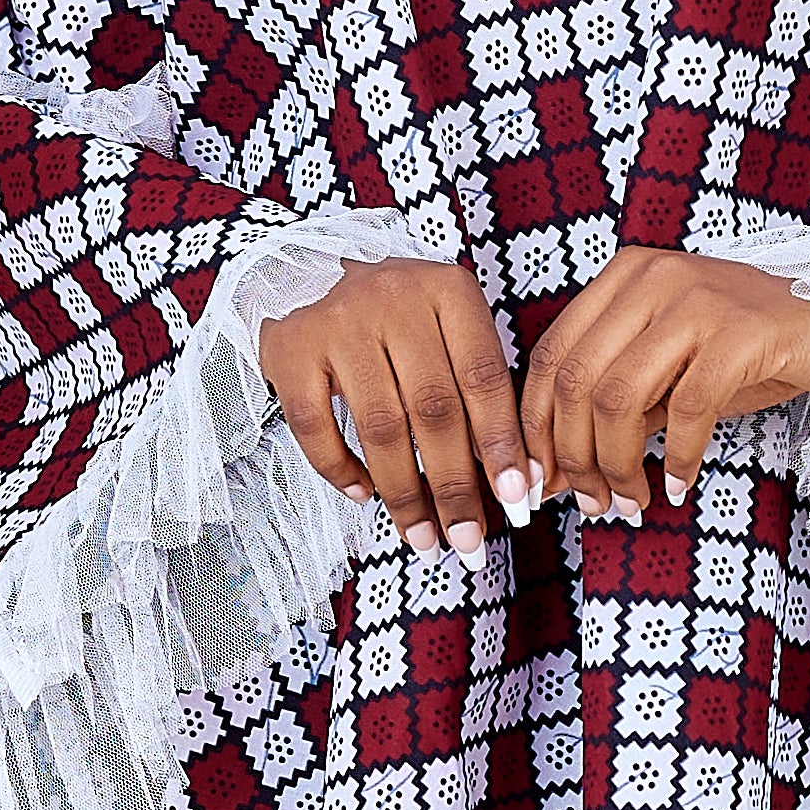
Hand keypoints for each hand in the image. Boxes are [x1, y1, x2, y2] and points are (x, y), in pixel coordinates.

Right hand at [259, 258, 527, 551]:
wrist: (307, 270)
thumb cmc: (397, 318)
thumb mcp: (448, 332)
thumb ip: (479, 395)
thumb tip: (518, 482)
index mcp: (448, 290)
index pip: (483, 378)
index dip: (502, 444)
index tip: (517, 498)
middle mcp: (394, 297)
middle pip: (434, 409)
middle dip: (455, 486)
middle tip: (468, 539)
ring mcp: (338, 321)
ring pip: (379, 426)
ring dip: (404, 493)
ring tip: (423, 536)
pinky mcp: (290, 347)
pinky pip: (316, 427)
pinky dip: (342, 470)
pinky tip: (365, 494)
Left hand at [519, 245, 809, 515]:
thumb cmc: (754, 350)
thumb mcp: (674, 372)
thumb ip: (621, 406)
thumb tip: (562, 470)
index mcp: (625, 278)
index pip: (552, 355)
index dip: (535, 426)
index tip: (541, 479)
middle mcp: (653, 278)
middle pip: (577, 380)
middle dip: (573, 455)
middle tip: (591, 503)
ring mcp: (696, 299)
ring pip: (621, 396)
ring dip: (618, 464)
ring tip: (632, 501)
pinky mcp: (741, 330)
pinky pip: (688, 407)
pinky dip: (677, 457)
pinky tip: (679, 484)